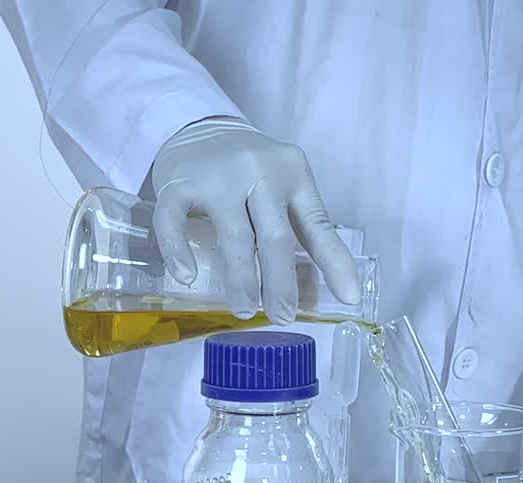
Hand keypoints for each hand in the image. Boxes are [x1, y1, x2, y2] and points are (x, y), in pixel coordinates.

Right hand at [150, 117, 360, 322]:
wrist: (198, 127)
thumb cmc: (249, 170)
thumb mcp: (284, 186)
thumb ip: (298, 229)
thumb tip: (313, 293)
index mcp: (293, 175)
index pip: (318, 225)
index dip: (335, 263)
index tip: (348, 297)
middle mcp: (259, 172)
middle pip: (276, 237)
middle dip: (281, 283)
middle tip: (283, 315)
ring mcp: (218, 177)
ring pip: (234, 236)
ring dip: (241, 280)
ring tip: (245, 310)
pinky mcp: (178, 183)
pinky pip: (174, 222)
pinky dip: (179, 252)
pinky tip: (187, 277)